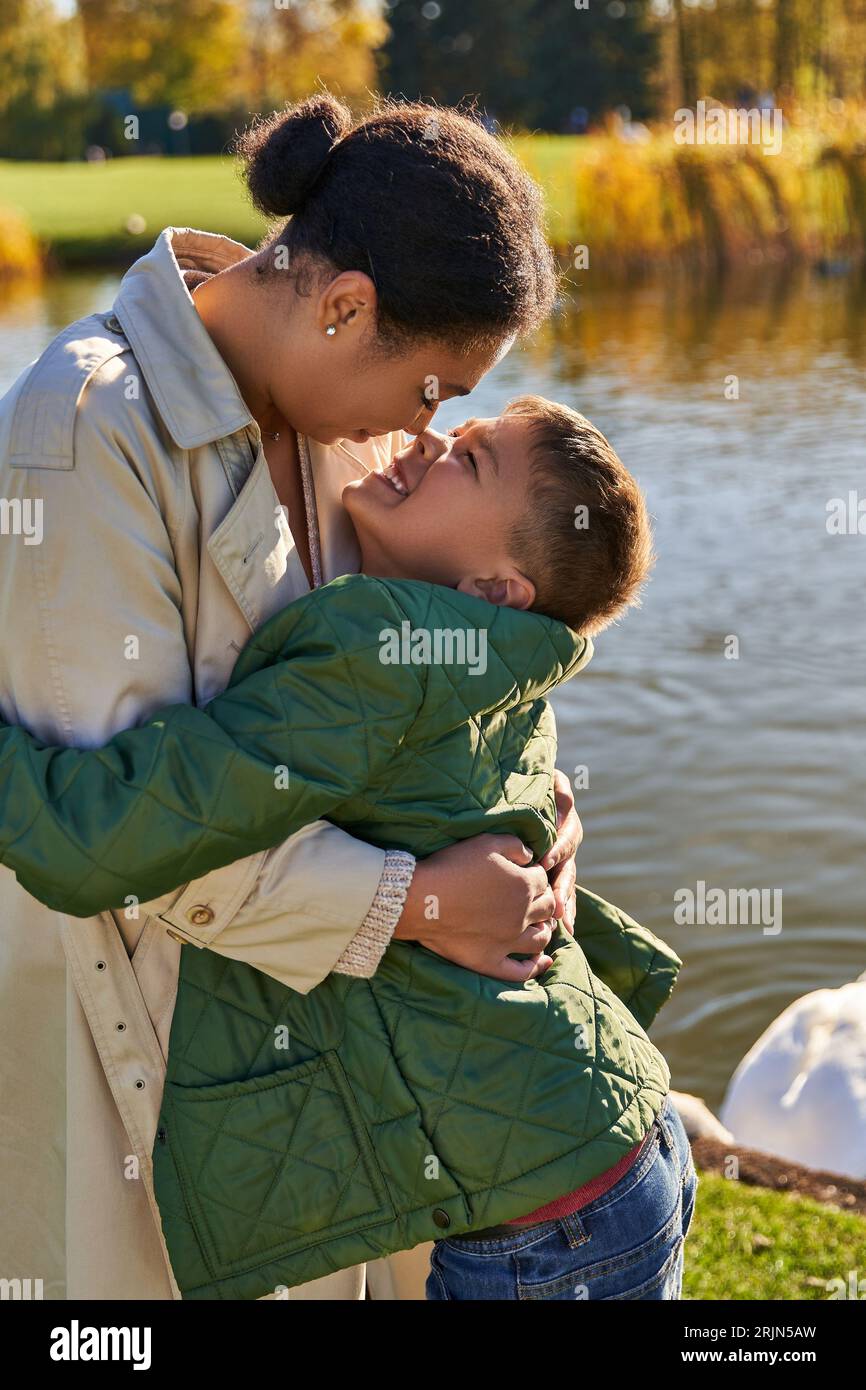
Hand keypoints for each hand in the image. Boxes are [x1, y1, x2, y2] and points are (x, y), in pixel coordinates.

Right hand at [393, 834, 556, 981]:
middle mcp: (522, 915)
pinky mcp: (490, 961)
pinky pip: (520, 971)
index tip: (523, 873)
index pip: (542, 880)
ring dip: (544, 930)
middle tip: (532, 898)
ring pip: (541, 939)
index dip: (535, 874)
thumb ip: (515, 845)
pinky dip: (535, 967)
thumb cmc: (452, 866)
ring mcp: (507, 941)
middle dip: (543, 900)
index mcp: (523, 885)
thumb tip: (530, 856)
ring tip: (539, 926)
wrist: (420, 898)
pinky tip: (542, 961)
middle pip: (547, 909)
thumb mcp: (486, 842)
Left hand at [540, 769, 582, 933]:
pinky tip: (565, 929)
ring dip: (566, 904)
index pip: (563, 838)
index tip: (544, 861)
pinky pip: (564, 894)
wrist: (531, 798)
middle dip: (562, 888)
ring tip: (563, 924)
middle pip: (568, 869)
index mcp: (567, 825)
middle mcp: (569, 847)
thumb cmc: (536, 788)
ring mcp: (565, 863)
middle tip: (556, 906)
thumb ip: (558, 787)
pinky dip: (566, 910)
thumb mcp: (548, 782)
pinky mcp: (557, 875)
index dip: (556, 848)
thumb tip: (562, 798)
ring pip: (568, 886)